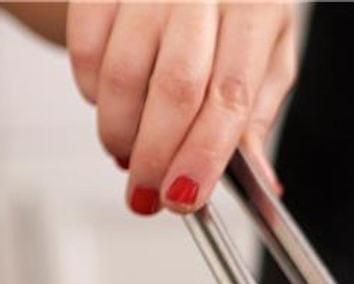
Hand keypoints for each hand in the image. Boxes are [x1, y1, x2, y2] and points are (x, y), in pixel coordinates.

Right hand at [66, 1, 297, 215]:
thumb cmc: (231, 14)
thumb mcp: (266, 58)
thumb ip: (257, 115)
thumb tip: (258, 179)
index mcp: (253, 10)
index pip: (229, 96)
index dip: (203, 155)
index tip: (185, 196)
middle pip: (174, 88)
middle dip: (156, 155)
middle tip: (147, 192)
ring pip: (123, 74)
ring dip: (120, 131)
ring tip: (129, 152)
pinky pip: (86, 49)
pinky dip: (92, 92)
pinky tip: (111, 104)